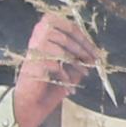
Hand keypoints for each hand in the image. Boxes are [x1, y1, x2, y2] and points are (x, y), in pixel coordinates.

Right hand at [12, 11, 101, 126]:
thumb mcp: (67, 63)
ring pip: (64, 51)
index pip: (68, 26)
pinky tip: (69, 88)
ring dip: (78, 64)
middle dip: (85, 50)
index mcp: (44, 28)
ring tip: (85, 73)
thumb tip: (95, 51)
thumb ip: (78, 54)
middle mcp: (37, 34)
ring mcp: (35, 47)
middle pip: (67, 37)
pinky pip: (58, 67)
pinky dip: (66, 78)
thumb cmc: (50, 79)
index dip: (85, 39)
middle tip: (95, 61)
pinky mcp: (35, 62)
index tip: (95, 51)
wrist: (29, 100)